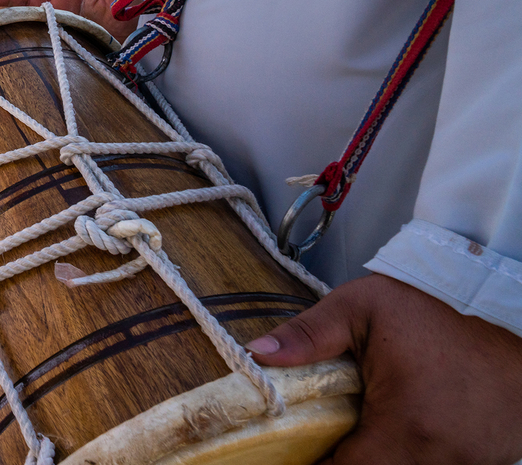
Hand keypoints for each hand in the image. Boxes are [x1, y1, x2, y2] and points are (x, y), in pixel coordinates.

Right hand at [0, 0, 136, 41]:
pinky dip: (23, 35)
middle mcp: (61, 7)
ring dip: (13, 17)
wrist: (130, 43)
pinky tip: (9, 37)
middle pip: (31, 0)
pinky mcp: (59, 40)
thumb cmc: (125, 14)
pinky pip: (39, 36)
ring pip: (30, 18)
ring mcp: (59, 24)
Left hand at [248, 273, 521, 464]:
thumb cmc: (435, 308)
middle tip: (336, 436)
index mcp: (405, 427)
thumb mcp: (361, 308)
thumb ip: (309, 335)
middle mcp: (442, 455)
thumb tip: (259, 354)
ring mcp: (470, 461)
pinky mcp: (489, 458)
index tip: (304, 451)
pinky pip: (440, 464)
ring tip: (373, 423)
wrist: (506, 306)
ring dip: (387, 455)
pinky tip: (409, 424)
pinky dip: (418, 452)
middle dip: (351, 460)